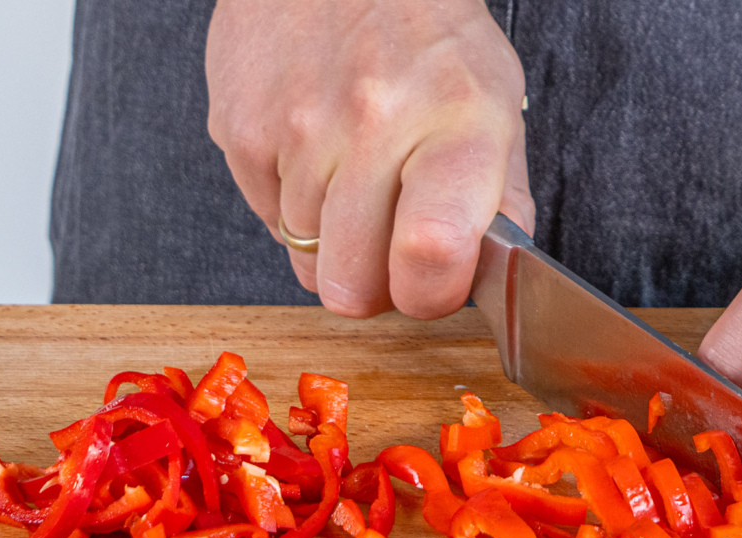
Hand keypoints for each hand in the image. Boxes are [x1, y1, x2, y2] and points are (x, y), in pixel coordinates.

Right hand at [206, 0, 532, 317]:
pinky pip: (267, 221)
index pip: (430, 254)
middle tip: (393, 245)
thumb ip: (502, 199)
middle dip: (376, 284)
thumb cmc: (430, 38)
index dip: (431, 295)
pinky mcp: (239, 130)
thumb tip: (489, 277)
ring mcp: (297, 129)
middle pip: (352, 287)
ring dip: (335, 243)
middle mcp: (372, 124)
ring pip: (306, 261)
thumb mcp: (496, 105)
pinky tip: (319, 156)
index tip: (435, 283)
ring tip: (358, 180)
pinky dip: (295, 207)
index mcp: (455, 124)